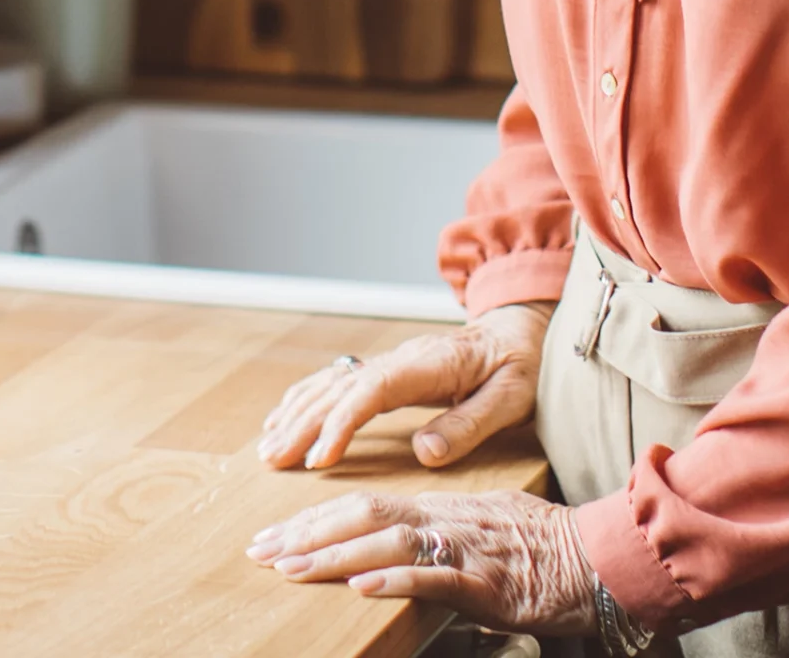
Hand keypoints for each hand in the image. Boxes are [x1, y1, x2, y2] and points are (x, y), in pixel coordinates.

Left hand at [247, 486, 598, 635]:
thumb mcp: (481, 534)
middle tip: (259, 548)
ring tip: (289, 566)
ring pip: (386, 538)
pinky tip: (361, 585)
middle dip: (305, 532)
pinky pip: (433, 575)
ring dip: (332, 554)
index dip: (315, 520)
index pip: (365, 504)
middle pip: (363, 513)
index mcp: (440, 508)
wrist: (596, 555)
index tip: (273, 535)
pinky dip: (394, 577)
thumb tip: (396, 555)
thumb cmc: (542, 548)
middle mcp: (443, 518)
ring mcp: (462, 546)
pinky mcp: (484, 578)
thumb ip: (437, 540)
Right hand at [256, 302, 555, 470]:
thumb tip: (423, 452)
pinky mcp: (389, 367)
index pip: (373, 390)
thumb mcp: (510, 398)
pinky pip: (340, 380)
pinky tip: (285, 416)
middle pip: (342, 387)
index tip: (319, 459)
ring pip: (335, 382)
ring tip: (268, 445)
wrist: (519, 328)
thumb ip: (468, 425)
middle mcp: (403, 358)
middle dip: (304, 423)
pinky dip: (308, 396)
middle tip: (272, 460)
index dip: (341, 422)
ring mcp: (393, 360)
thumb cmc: (518, 365)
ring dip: (298, 411)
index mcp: (430, 364)